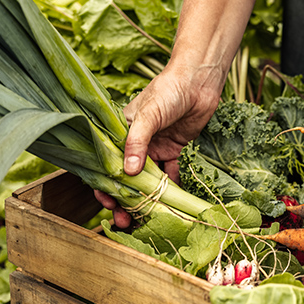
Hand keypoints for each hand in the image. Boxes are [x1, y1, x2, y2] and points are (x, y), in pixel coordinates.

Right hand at [95, 63, 225, 227]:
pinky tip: (172, 204)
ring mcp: (154, 148)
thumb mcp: (148, 114)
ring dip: (146, 200)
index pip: (106, 163)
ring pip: (147, 180)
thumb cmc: (168, 90)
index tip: (108, 205)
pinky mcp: (173, 150)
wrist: (199, 81)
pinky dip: (171, 188)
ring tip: (146, 220)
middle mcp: (134, 142)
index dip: (105, 186)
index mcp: (119, 131)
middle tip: (125, 221)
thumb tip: (127, 172)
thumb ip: (137, 142)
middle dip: (125, 201)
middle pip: (125, 178)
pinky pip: (169, 174)